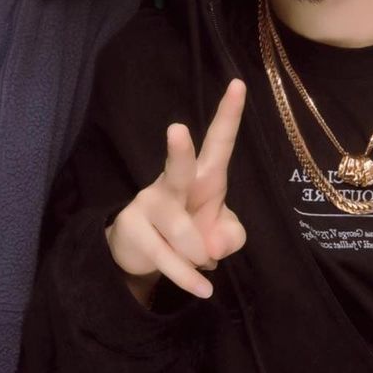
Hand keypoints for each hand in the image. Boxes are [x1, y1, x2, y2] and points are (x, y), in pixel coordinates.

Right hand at [107, 79, 247, 303]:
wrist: (143, 252)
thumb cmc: (192, 228)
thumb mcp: (220, 231)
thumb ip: (231, 234)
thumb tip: (217, 244)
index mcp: (202, 174)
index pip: (219, 141)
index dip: (230, 114)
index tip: (239, 83)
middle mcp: (172, 182)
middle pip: (178, 166)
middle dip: (178, 149)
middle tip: (177, 129)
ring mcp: (149, 204)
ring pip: (183, 231)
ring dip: (199, 255)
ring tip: (203, 260)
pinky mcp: (133, 229)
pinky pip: (169, 259)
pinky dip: (189, 278)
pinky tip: (203, 288)